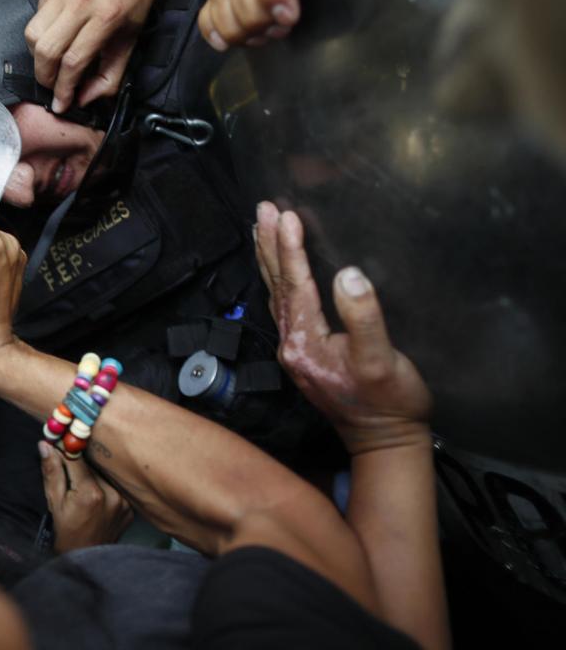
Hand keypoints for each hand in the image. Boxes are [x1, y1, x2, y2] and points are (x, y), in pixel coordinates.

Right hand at [23, 0, 157, 112]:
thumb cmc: (133, 0)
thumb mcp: (130, 41)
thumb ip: (109, 76)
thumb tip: (84, 99)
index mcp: (106, 16)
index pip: (73, 61)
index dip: (64, 88)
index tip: (61, 103)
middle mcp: (82, 0)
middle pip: (46, 49)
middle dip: (45, 76)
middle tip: (52, 85)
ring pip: (32, 33)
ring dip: (38, 56)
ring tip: (51, 62)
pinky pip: (36, 15)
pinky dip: (41, 32)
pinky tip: (56, 34)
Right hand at [40, 441, 132, 553]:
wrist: (86, 559)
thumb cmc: (66, 531)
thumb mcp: (54, 502)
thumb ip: (51, 472)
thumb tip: (45, 445)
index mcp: (90, 493)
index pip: (77, 458)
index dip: (66, 448)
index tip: (58, 441)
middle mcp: (111, 495)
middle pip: (93, 465)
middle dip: (79, 461)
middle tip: (68, 462)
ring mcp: (124, 502)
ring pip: (105, 474)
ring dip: (93, 473)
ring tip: (82, 485)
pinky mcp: (130, 508)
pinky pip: (115, 487)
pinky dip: (105, 487)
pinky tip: (96, 497)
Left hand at [254, 202, 432, 454]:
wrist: (385, 442)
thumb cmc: (389, 403)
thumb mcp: (381, 360)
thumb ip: (364, 317)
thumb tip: (349, 276)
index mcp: (305, 343)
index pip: (294, 285)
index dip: (290, 248)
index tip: (286, 215)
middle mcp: (291, 345)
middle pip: (276, 285)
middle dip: (268, 244)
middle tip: (262, 208)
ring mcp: (295, 350)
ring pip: (275, 294)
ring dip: (269, 259)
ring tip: (260, 228)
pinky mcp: (304, 353)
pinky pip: (283, 306)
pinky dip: (278, 280)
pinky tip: (278, 270)